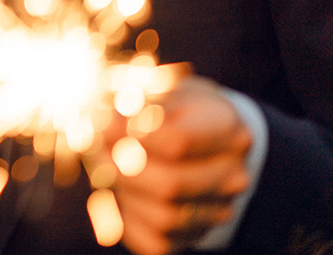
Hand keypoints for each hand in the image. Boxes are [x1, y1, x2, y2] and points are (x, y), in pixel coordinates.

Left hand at [106, 77, 251, 254]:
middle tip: (99, 148)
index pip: (176, 142)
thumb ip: (134, 106)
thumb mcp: (162, 92)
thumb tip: (101, 124)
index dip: (130, 135)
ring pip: (163, 218)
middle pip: (169, 185)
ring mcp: (220, 207)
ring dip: (125, 193)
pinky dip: (128, 221)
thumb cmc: (178, 111)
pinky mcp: (197, 234)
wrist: (207, 143)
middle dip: (123, 167)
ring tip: (111, 167)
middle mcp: (233, 173)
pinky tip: (122, 193)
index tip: (102, 124)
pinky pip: (155, 241)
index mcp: (228, 127)